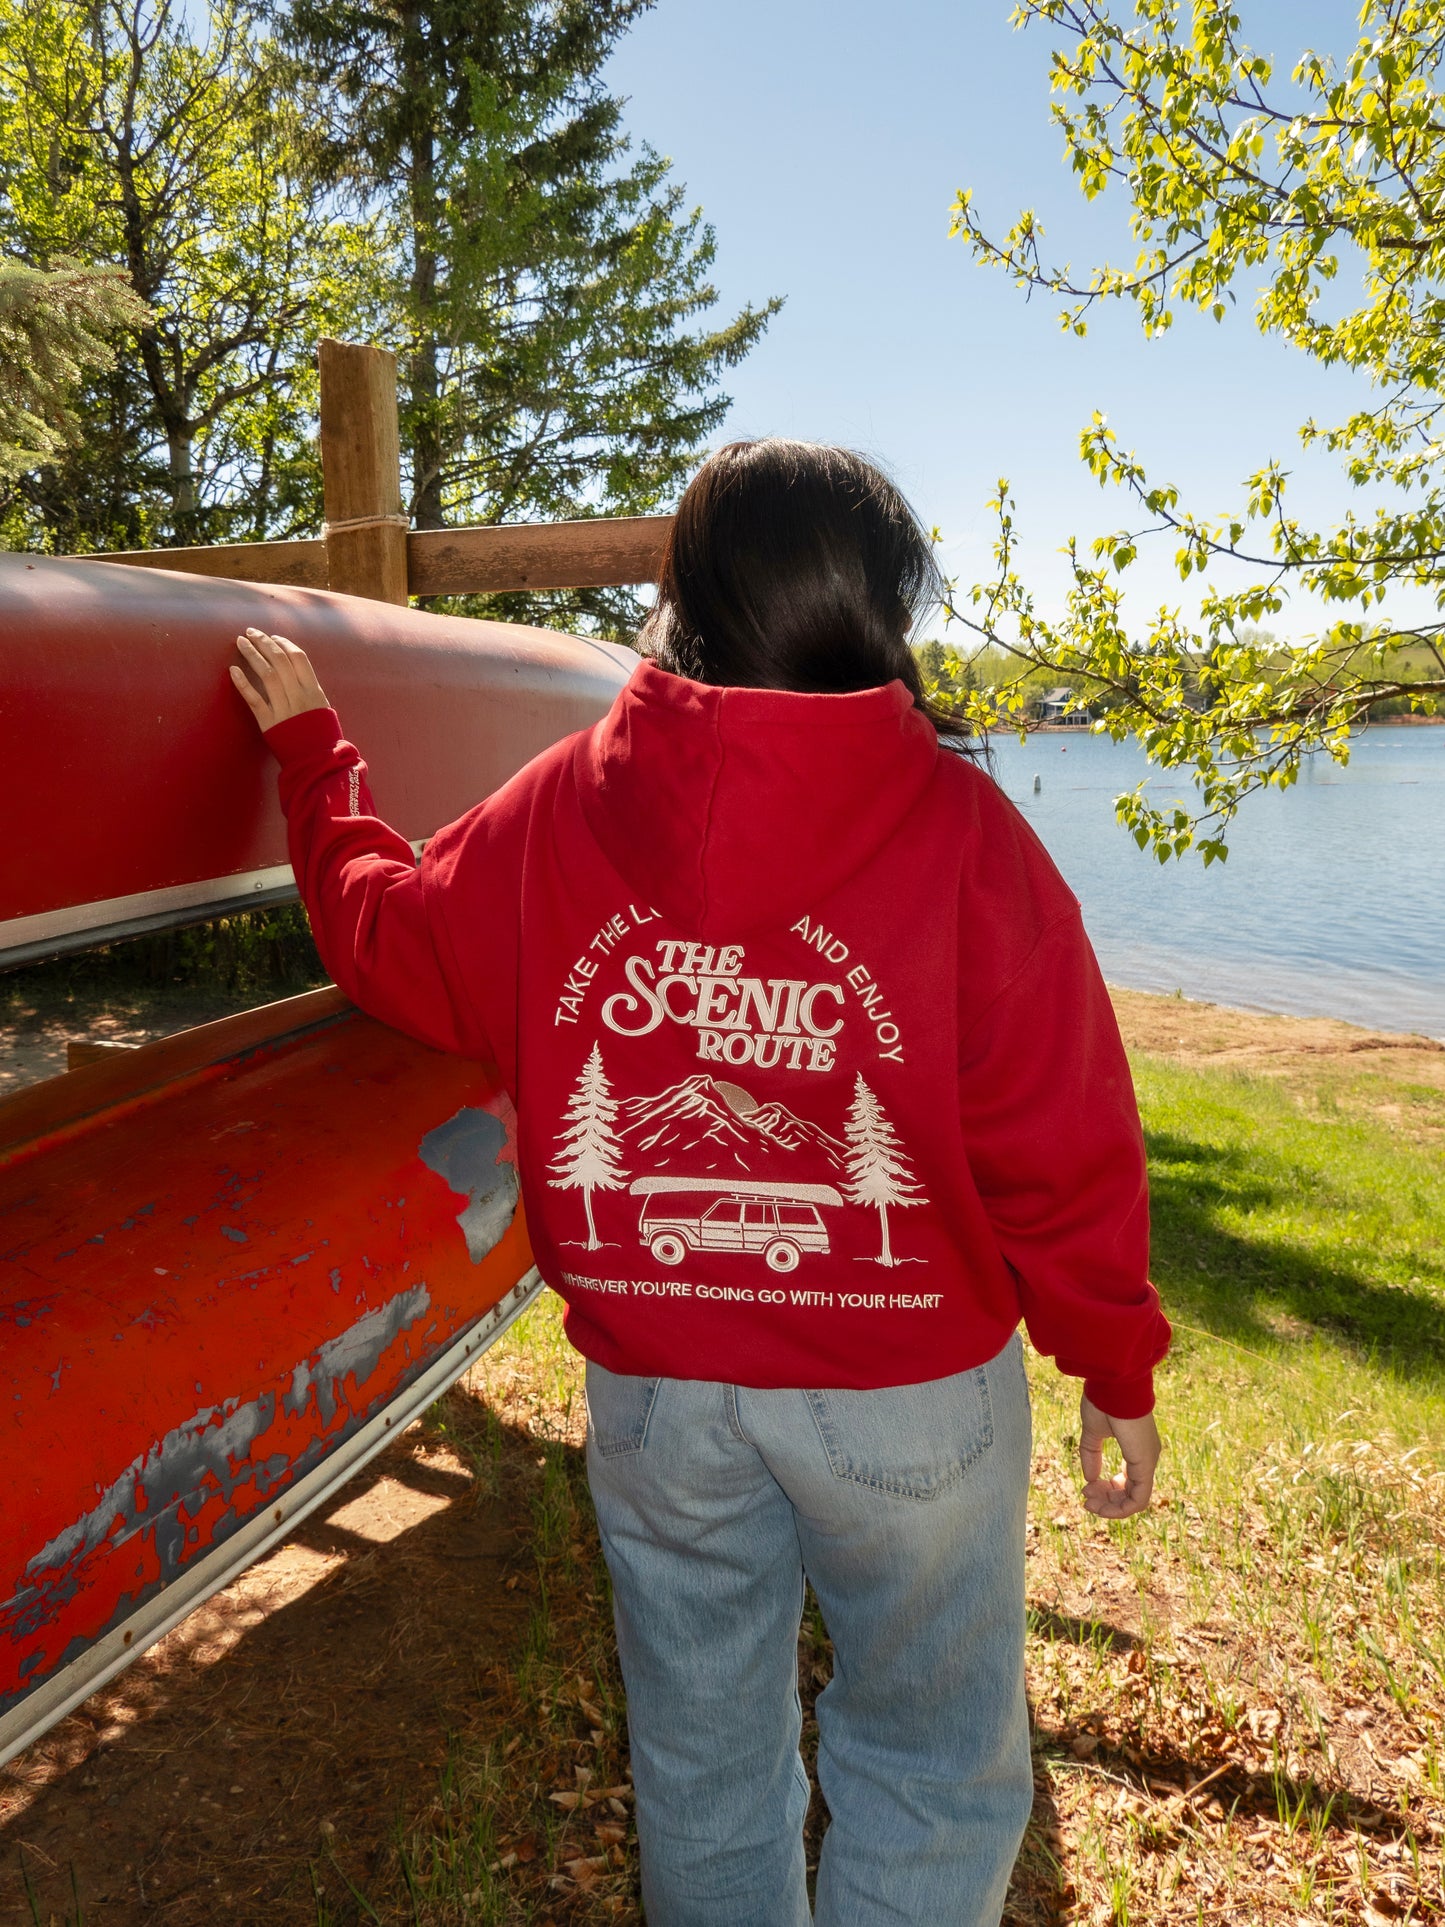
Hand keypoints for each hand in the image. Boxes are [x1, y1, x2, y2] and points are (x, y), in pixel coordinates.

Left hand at [230, 628, 329, 730]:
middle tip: (250, 632)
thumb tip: (294, 669)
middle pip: (279, 660)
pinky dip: (243, 683)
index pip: (298, 657)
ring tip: (240, 642)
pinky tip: (233, 670)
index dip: (283, 643)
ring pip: (266, 674)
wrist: (318, 762)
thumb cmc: (321, 736)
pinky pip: (254, 699)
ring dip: (252, 655)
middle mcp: (299, 696)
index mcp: (314, 691)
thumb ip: (309, 688)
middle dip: (264, 642)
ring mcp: (284, 709)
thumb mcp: (322, 707)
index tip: (272, 637)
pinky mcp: (269, 723)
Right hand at [1079, 1394, 1159, 1518]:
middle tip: (1086, 1500)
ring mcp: (1148, 1462)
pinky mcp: (1145, 1465)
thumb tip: (1089, 1478)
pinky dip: (1120, 1508)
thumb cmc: (1104, 1401)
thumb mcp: (1093, 1432)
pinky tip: (1100, 1503)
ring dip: (1111, 1507)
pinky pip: (1138, 1499)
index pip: (1128, 1482)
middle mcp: (1146, 1458)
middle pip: (1131, 1494)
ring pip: (1135, 1501)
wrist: (1114, 1385)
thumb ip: (1091, 1454)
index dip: (1107, 1490)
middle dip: (1107, 1501)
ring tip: (1089, 1503)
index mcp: (1137, 1450)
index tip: (1086, 1488)